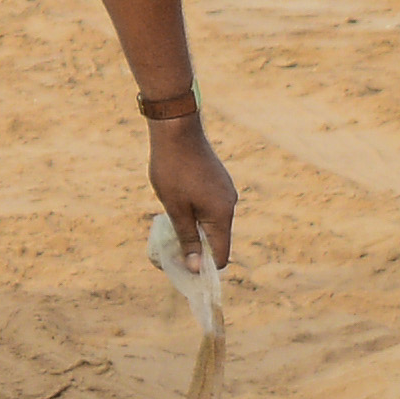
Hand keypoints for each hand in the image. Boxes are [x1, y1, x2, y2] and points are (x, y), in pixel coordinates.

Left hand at [148, 113, 238, 274]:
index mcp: (222, 214)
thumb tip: (196, 269)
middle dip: (196, 249)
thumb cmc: (172, 170)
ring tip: (170, 224)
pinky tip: (178, 206)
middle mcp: (230, 204)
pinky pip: (211, 208)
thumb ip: (188, 239)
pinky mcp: (219, 182)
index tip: (180, 267)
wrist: (176, 129)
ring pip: (213, 224)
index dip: (202, 267)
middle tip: (169, 248)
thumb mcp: (175, 209)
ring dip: (195, 230)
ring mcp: (226, 191)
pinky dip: (197, 215)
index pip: (220, 256)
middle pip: (217, 241)